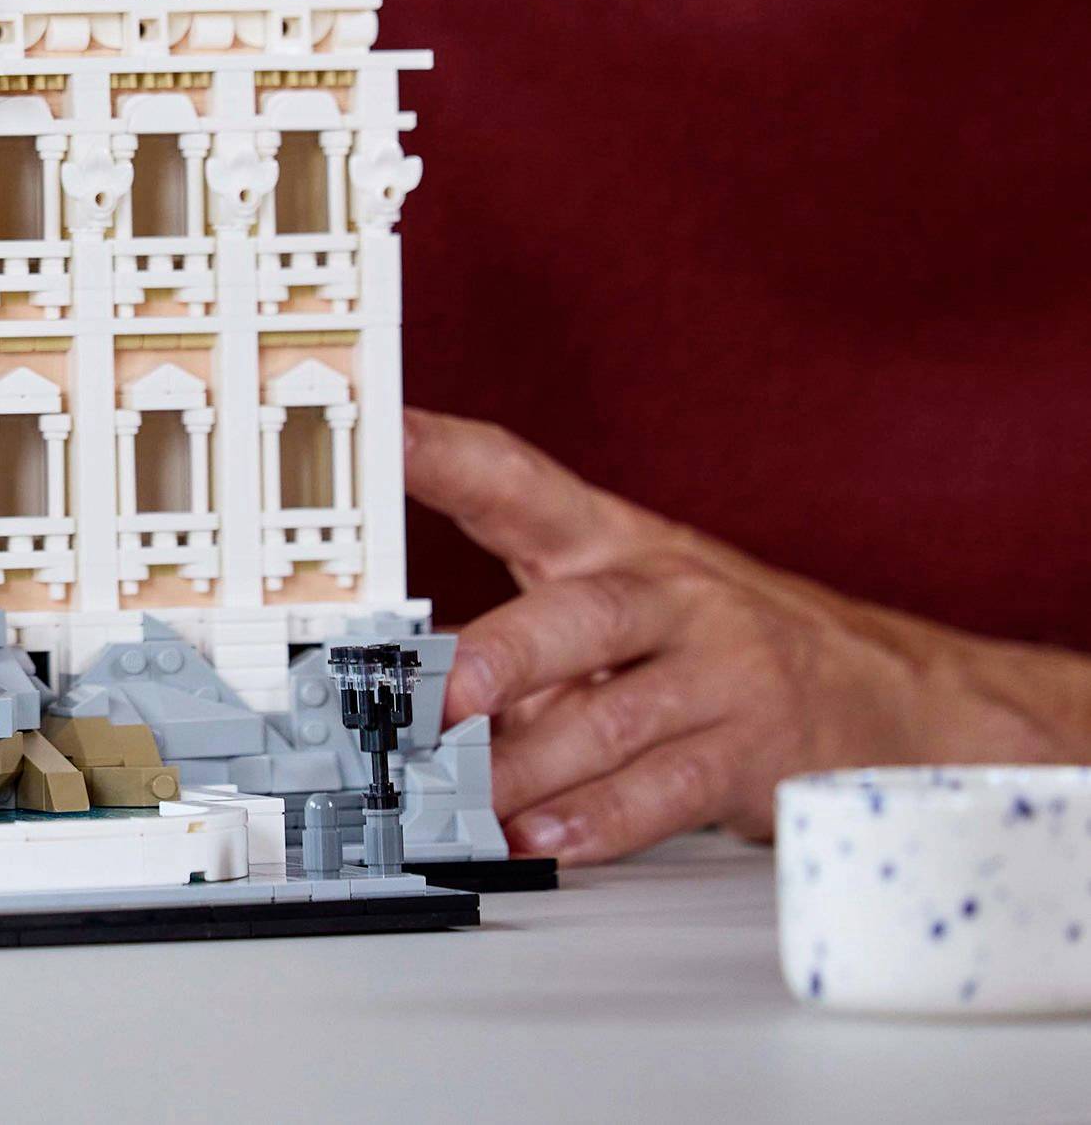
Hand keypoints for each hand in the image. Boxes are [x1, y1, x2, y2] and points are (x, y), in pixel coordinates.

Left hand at [406, 406, 1090, 864]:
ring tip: (465, 803)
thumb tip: (397, 685)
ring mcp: (720, 671)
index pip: (516, 478)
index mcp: (611, 540)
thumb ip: (518, 637)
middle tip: (437, 699)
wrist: (889, 691)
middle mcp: (667, 593)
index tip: (381, 430)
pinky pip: (666, 790)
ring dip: (529, 772)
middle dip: (504, 658)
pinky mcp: (755, 749)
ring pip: (614, 720)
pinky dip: (598, 822)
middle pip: (580, 615)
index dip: (445, 451)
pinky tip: (545, 841)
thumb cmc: (718, 639)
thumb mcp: (618, 603)